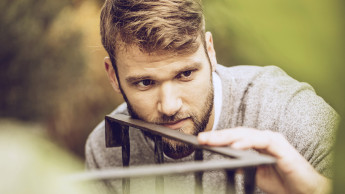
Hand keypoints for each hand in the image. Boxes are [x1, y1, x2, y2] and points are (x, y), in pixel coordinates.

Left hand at [197, 127, 330, 193]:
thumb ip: (243, 165)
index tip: (201, 141)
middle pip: (237, 133)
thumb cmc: (283, 181)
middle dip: (218, 136)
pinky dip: (248, 142)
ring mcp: (272, 140)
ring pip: (246, 133)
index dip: (218, 139)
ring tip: (213, 141)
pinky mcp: (281, 145)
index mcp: (257, 144)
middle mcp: (263, 139)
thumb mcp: (256, 173)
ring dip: (228, 137)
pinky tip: (236, 146)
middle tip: (201, 138)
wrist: (305, 190)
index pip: (234, 138)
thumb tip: (228, 162)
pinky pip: (262, 141)